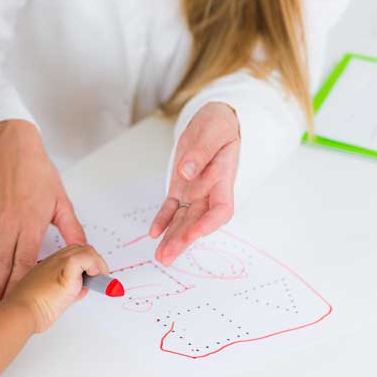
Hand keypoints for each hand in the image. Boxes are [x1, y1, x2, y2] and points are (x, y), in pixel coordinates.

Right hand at [0, 120, 85, 312]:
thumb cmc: (38, 172)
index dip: (19, 285)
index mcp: (31, 222)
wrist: (13, 146)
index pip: (24, 261)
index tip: (16, 303)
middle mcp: (8, 222)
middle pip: (0, 264)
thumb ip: (72, 229)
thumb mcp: (61, 200)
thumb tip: (85, 252)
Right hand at [5, 244, 107, 332]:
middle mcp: (53, 260)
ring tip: (100, 279)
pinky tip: (94, 277)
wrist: (20, 311)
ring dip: (97, 264)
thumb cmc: (30, 309)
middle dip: (94, 263)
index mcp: (48, 266)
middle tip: (99, 279)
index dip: (85, 264)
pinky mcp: (65, 268)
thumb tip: (83, 289)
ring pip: (85, 249)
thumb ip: (66, 290)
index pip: (72, 255)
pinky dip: (94, 265)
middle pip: (80, 250)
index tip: (90, 278)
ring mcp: (58, 262)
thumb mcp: (52, 297)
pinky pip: (86, 257)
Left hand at [150, 102, 240, 265]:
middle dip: (183, 240)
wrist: (215, 120)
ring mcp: (196, 191)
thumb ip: (201, 151)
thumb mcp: (212, 130)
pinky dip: (163, 220)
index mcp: (223, 177)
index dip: (207, 224)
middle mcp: (210, 190)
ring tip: (160, 256)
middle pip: (198, 222)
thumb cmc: (219, 124)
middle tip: (167, 257)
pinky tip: (154, 233)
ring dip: (172, 238)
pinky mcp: (182, 187)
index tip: (193, 234)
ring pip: (184, 220)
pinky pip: (172, 208)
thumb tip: (187, 171)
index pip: (221, 209)